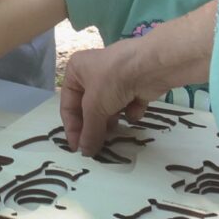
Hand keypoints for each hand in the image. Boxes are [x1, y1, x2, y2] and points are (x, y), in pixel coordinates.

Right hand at [58, 36, 175, 156]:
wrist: (150, 66)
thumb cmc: (112, 80)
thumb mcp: (94, 107)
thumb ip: (89, 132)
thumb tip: (85, 153)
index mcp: (76, 71)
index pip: (68, 105)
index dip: (72, 128)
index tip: (78, 149)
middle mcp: (94, 74)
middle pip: (89, 108)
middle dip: (94, 126)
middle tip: (97, 146)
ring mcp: (117, 80)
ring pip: (109, 108)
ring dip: (112, 120)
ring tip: (114, 133)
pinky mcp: (136, 86)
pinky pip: (128, 105)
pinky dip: (131, 110)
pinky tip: (134, 109)